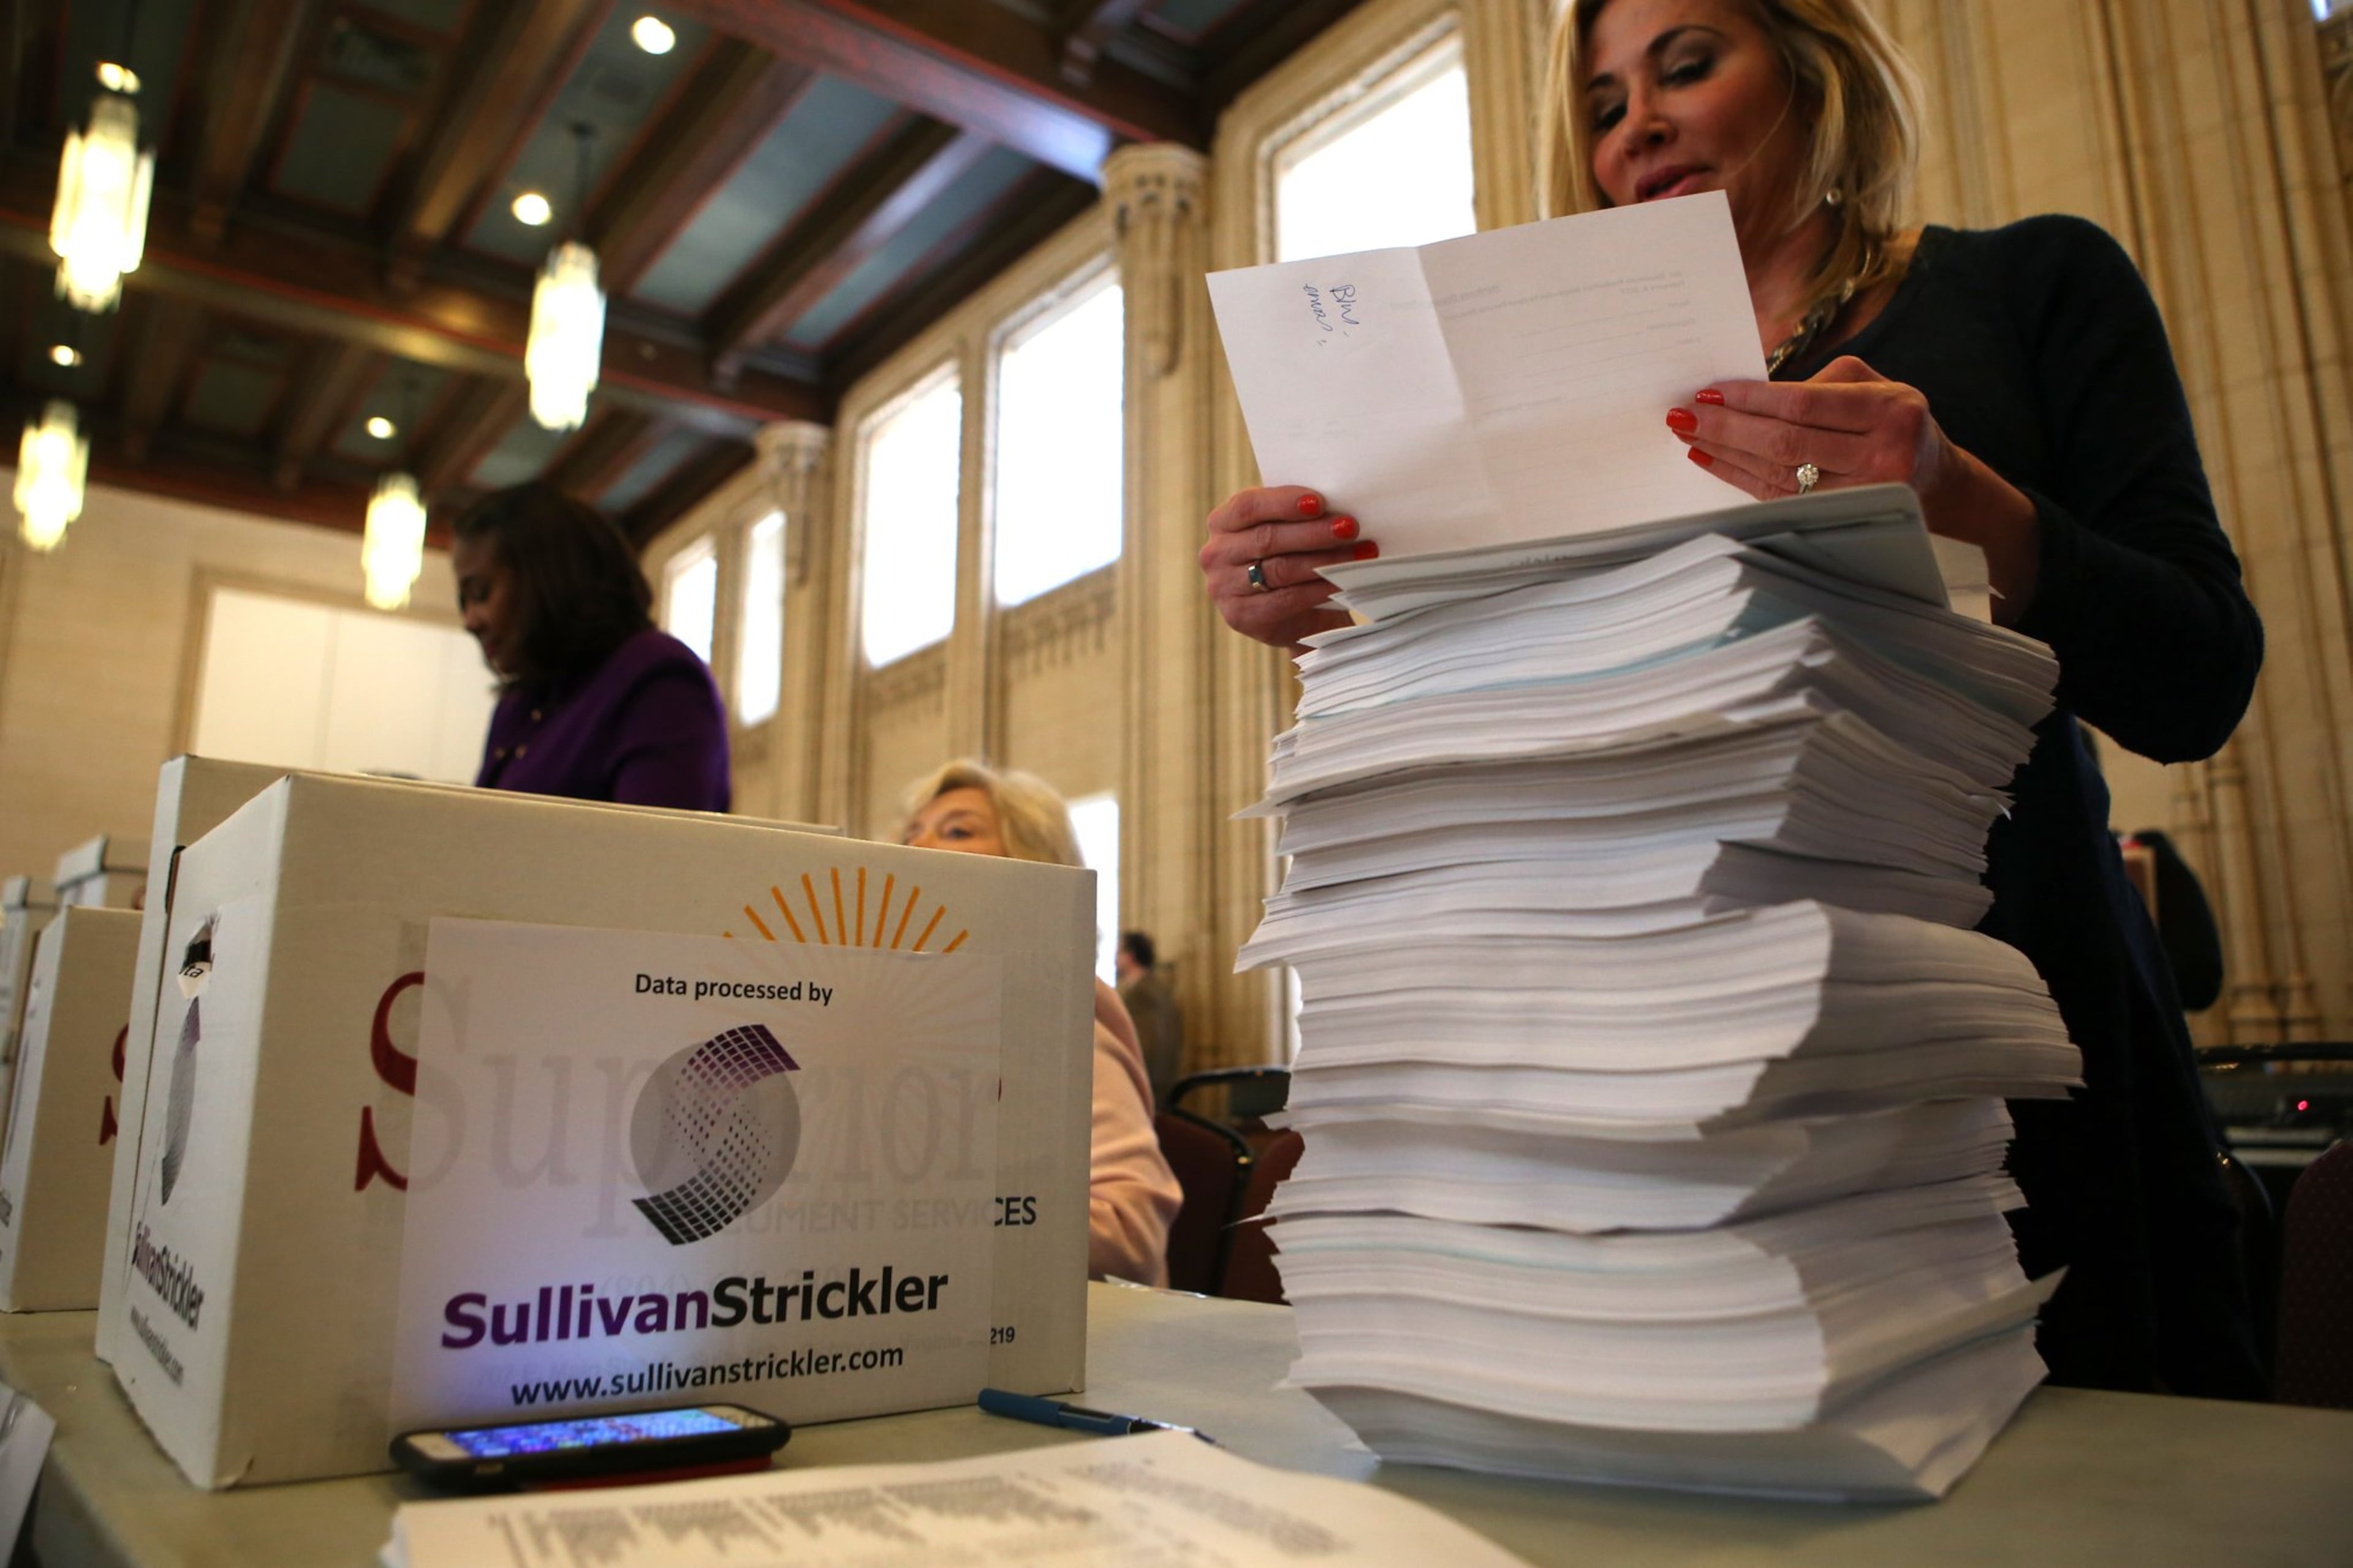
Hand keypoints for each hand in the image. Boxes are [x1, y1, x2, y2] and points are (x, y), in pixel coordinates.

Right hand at [1200, 486, 1377, 650]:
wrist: (1295, 614)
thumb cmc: (1292, 558)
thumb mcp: (1287, 531)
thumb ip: (1297, 516)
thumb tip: (1338, 502)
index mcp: (1222, 522)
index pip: (1249, 506)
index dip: (1284, 502)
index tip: (1320, 502)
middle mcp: (1215, 553)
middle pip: (1267, 538)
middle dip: (1314, 532)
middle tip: (1349, 527)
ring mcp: (1223, 587)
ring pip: (1279, 569)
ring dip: (1324, 560)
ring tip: (1359, 553)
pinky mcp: (1240, 616)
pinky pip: (1285, 600)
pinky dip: (1318, 590)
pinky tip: (1342, 582)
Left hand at [1668, 355, 2040, 621]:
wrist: (1936, 479)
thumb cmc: (1893, 420)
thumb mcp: (1876, 384)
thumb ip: (1820, 382)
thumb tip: (1751, 391)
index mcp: (1889, 411)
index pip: (1804, 406)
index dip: (1751, 400)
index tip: (1708, 392)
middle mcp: (1880, 456)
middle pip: (1786, 443)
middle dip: (1728, 428)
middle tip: (1683, 415)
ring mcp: (1863, 496)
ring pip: (1778, 475)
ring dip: (1725, 455)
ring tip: (1689, 435)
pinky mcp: (1844, 520)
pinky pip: (1778, 497)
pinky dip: (1739, 478)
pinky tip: (1711, 461)